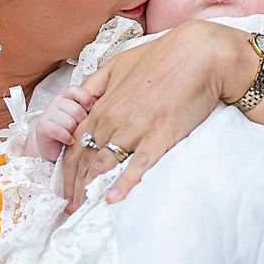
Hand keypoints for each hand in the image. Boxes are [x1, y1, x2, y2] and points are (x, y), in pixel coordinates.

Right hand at [24, 86, 93, 160]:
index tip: (89, 109)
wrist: (52, 147)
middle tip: (79, 127)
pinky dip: (66, 138)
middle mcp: (55, 103)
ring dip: (73, 131)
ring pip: (68, 121)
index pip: (75, 90)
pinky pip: (59, 130)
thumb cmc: (69, 131)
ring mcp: (48, 114)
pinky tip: (68, 140)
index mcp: (65, 97)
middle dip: (81, 121)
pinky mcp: (42, 127)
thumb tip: (102, 104)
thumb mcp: (80, 117)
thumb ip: (88, 108)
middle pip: (75, 109)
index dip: (85, 99)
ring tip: (72, 135)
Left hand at [62, 21, 238, 211]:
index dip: (67, 168)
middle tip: (71, 207)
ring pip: (105, 165)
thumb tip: (81, 99)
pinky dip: (123, 184)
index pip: (75, 142)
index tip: (65, 186)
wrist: (198, 55)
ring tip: (84, 209)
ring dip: (91, 189)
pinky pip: (137, 165)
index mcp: (103, 104)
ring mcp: (135, 129)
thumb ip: (97, 82)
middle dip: (75, 185)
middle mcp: (113, 119)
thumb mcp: (119, 62)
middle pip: (85, 159)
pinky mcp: (159, 136)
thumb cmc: (161, 56)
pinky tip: (113, 199)